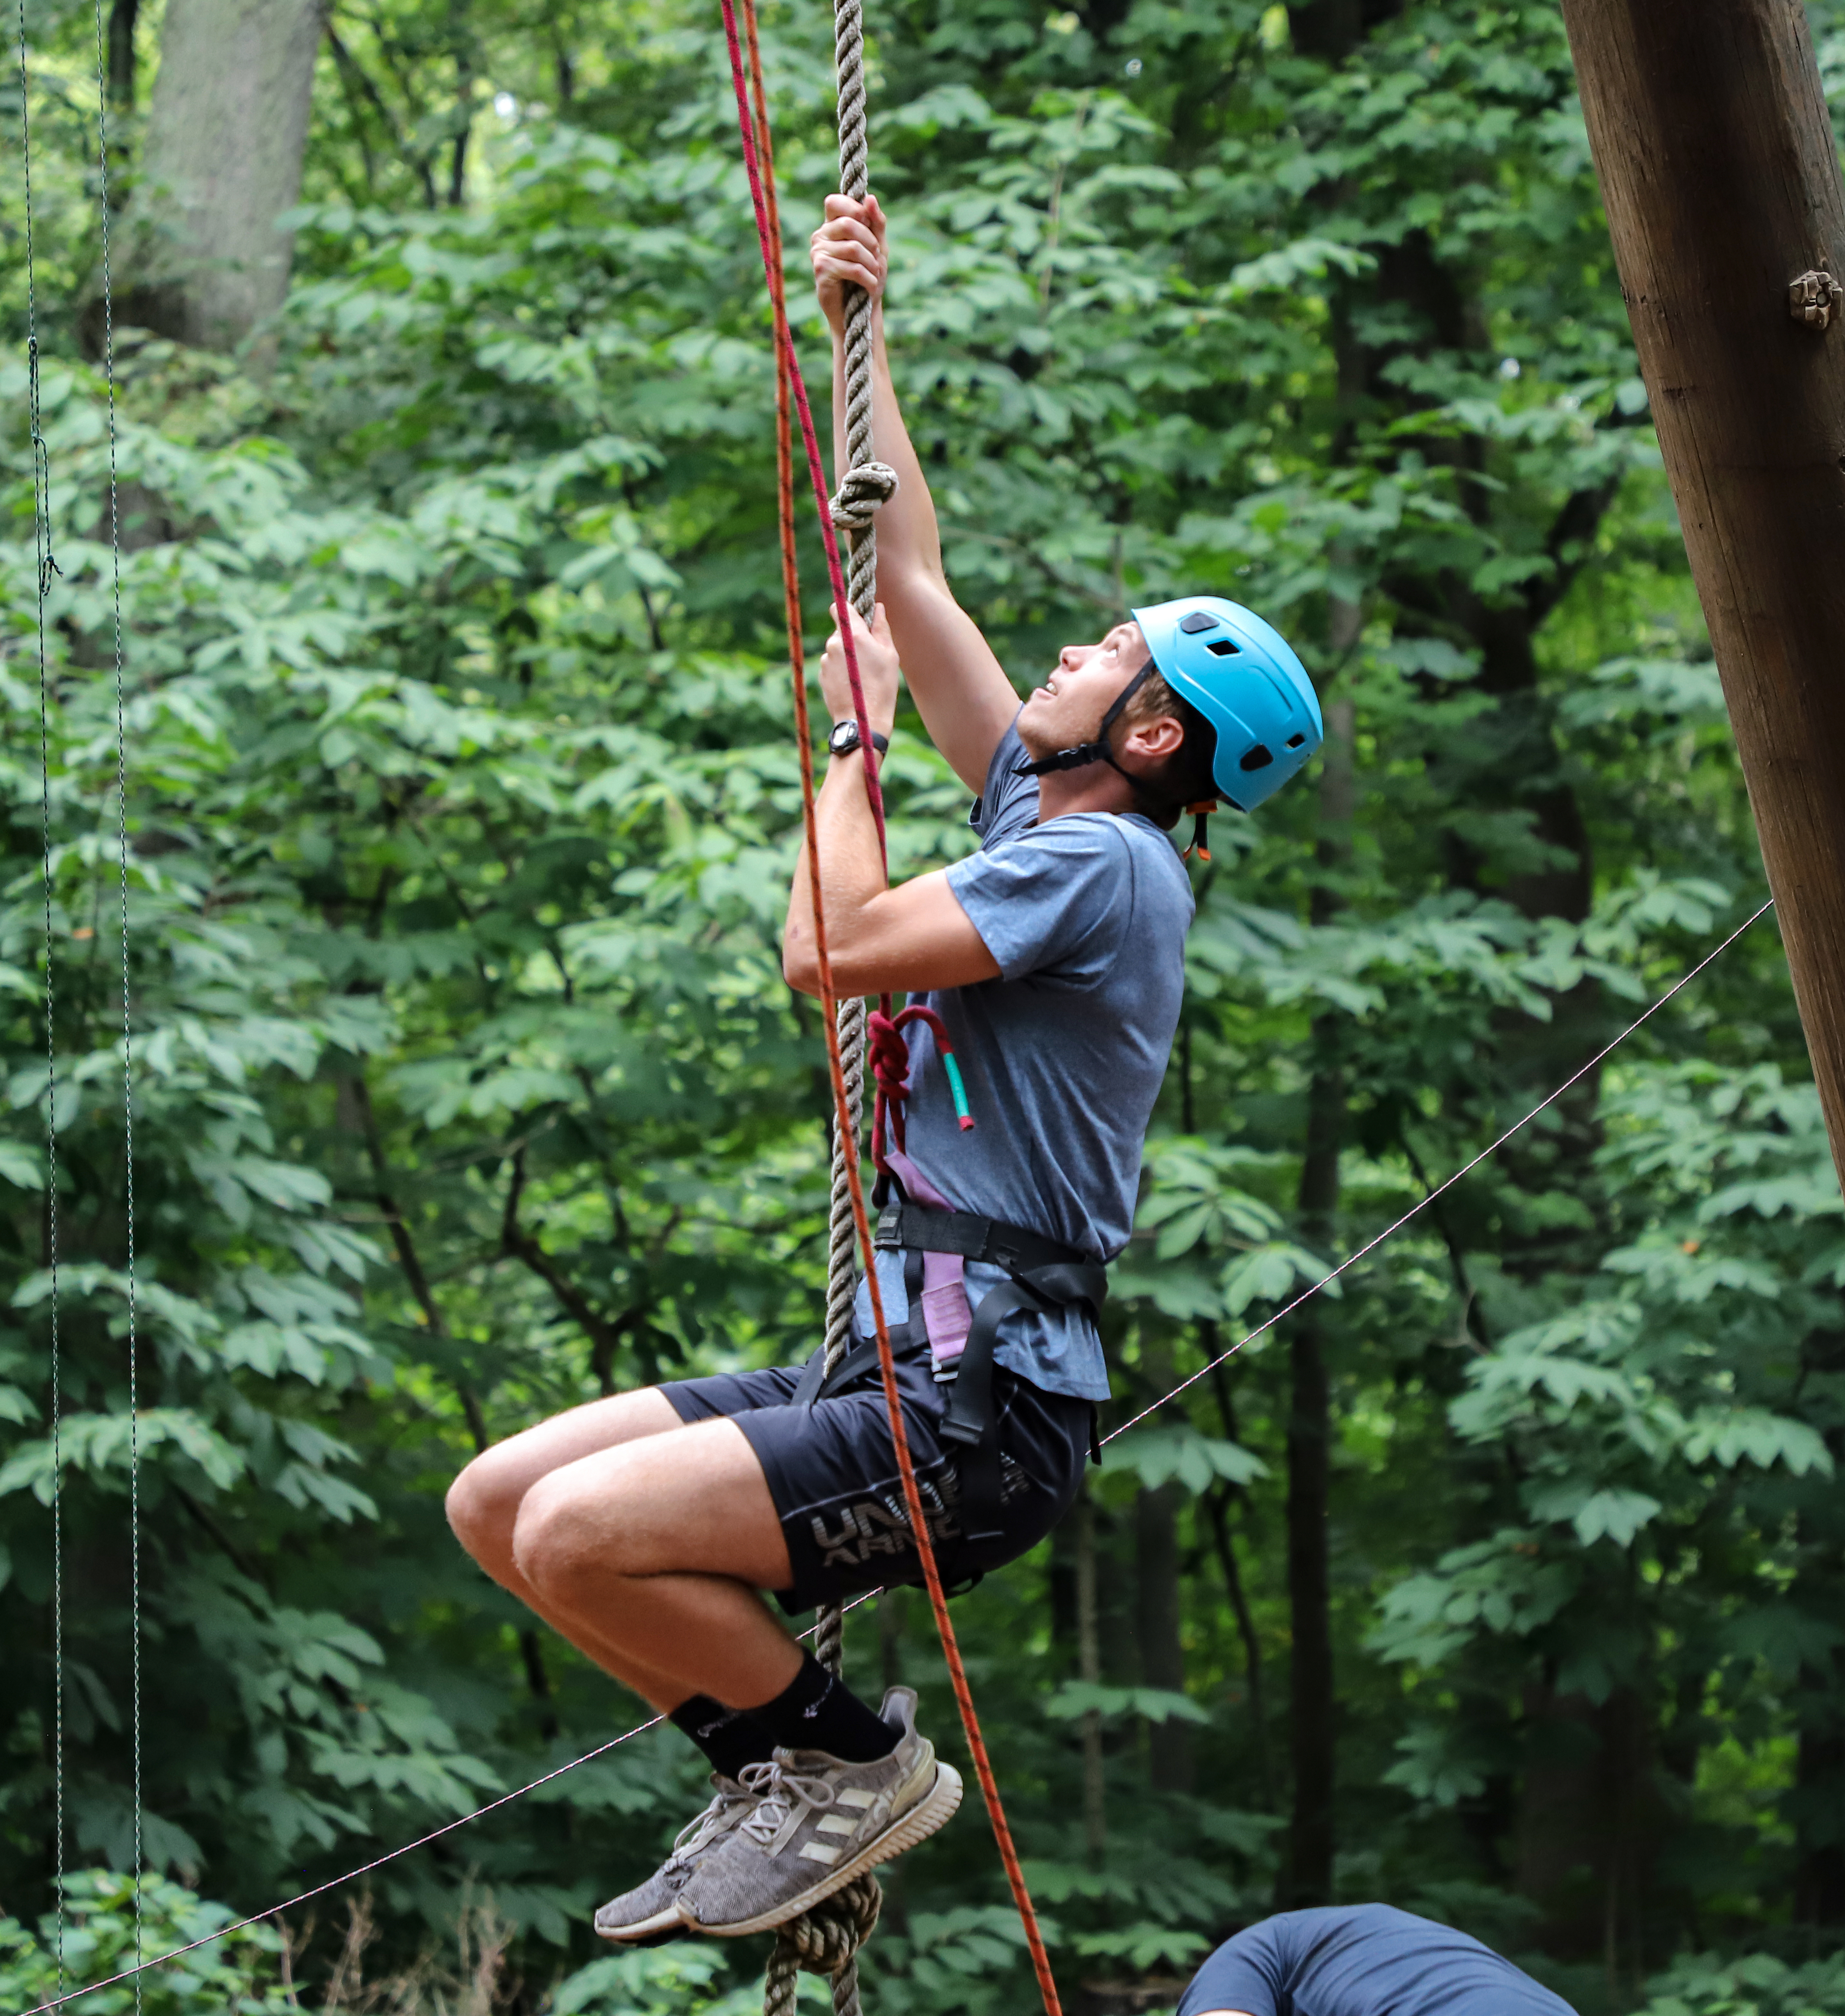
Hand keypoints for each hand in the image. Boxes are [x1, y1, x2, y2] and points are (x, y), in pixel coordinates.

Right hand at [811, 193, 886, 338]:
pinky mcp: (821, 272)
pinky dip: (868, 278)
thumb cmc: (868, 276)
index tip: (869, 225)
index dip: (855, 209)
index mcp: (832, 225)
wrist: (861, 311)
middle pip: (847, 223)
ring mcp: (818, 253)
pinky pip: (851, 268)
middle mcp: (820, 236)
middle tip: (876, 257)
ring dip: (871, 263)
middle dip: (870, 241)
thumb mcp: (878, 246)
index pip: (834, 202)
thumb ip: (876, 222)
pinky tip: (871, 286)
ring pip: (852, 247)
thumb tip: (870, 198)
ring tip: (875, 274)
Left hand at [820, 603, 899, 742]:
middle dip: (852, 638)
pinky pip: (831, 665)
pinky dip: (840, 670)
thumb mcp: (889, 655)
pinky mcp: (821, 675)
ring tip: (861, 674)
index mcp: (853, 634)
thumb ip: (881, 628)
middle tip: (869, 654)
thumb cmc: (882, 686)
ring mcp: (825, 660)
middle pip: (840, 631)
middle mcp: (834, 644)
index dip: (847, 609)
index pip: (840, 607)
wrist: (862, 720)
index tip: (856, 616)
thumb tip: (878, 608)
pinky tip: (852, 683)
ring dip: (846, 655)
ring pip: (836, 649)